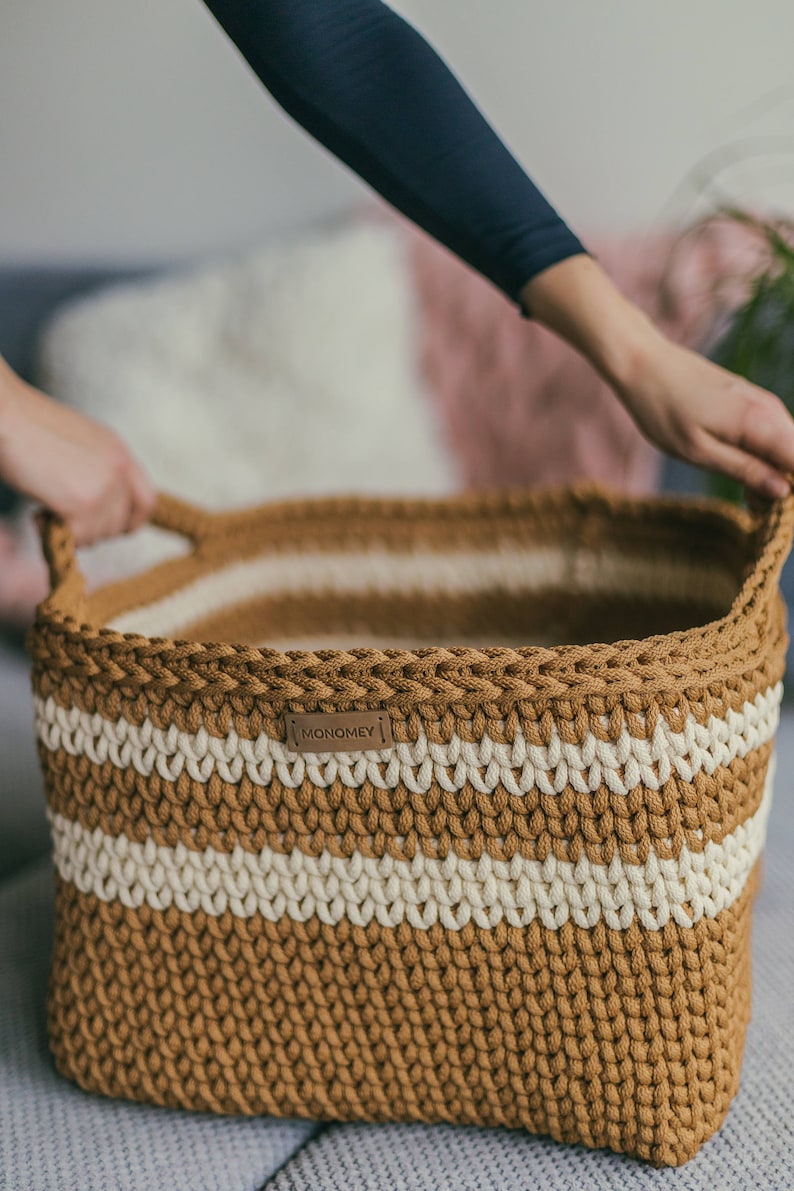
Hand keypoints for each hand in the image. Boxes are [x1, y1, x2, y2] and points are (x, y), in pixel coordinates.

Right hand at [0, 357, 155, 545]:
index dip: (130, 521)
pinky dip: (55, 534)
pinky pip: (79, 538)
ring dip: (72, 532)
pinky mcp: (85, 504)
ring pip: (99, 535)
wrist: (5, 414)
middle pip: (121, 524)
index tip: (110, 529)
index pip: (147, 500)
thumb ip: (96, 469)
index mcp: (120, 451)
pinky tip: (36, 516)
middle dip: (93, 530)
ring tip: (44, 511)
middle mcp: (119, 469)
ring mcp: (105, 487)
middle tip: (62, 518)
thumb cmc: (27, 427)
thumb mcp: (79, 443)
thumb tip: (97, 507)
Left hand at [521, 254, 793, 499]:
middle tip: (757, 509)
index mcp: (760, 422)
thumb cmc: (663, 410)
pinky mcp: (751, 401)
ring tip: (749, 498)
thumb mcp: (699, 452)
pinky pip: (772, 434)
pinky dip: (764, 456)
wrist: (644, 364)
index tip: (770, 512)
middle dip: (786, 485)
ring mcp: (762, 402)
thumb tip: (783, 491)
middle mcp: (770, 409)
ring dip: (775, 473)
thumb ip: (745, 470)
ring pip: (787, 446)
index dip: (791, 492)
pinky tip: (742, 472)